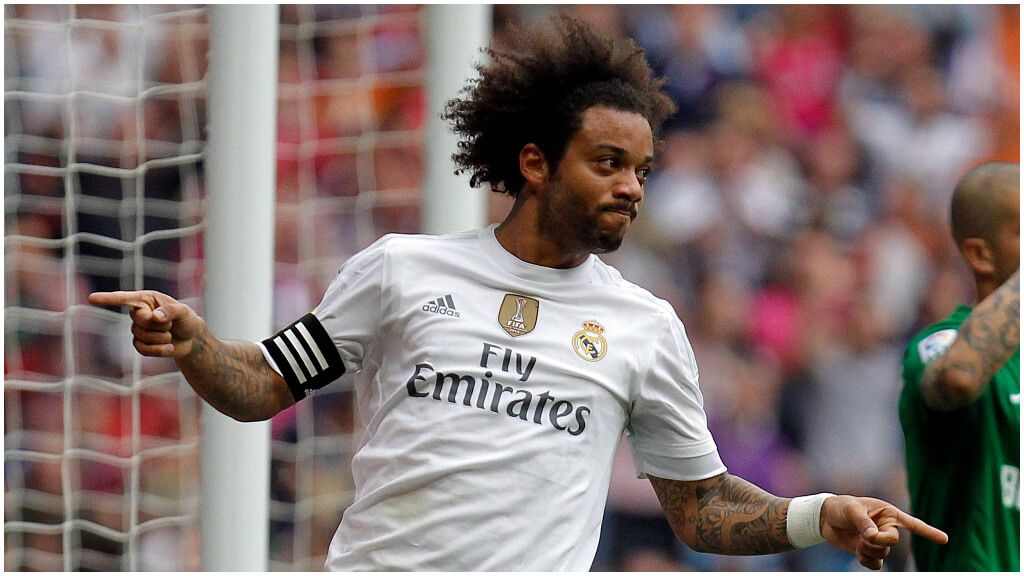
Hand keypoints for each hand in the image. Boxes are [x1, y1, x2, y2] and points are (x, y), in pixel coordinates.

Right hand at [89, 290, 204, 358]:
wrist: (191, 338)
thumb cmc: (186, 319)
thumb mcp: (184, 311)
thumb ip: (170, 311)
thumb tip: (154, 316)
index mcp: (146, 299)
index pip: (124, 298)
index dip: (108, 299)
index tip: (91, 298)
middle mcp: (139, 313)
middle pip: (139, 320)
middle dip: (159, 325)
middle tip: (171, 324)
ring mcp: (137, 329)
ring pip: (141, 336)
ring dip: (161, 337)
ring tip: (170, 334)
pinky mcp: (140, 344)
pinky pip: (143, 350)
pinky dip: (158, 350)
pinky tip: (168, 347)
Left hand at [820, 495, 947, 569]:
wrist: (825, 518)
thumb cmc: (841, 507)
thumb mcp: (851, 510)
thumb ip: (863, 522)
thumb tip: (872, 536)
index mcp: (888, 513)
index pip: (912, 523)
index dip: (928, 532)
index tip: (945, 540)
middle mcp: (886, 528)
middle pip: (893, 541)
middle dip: (878, 541)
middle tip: (864, 536)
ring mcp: (879, 541)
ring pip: (884, 553)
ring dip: (869, 550)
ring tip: (858, 541)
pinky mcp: (869, 551)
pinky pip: (876, 563)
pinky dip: (867, 560)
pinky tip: (857, 551)